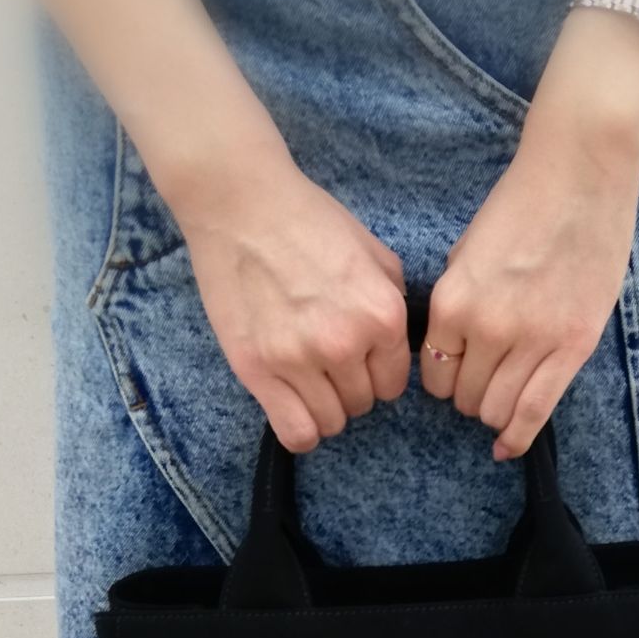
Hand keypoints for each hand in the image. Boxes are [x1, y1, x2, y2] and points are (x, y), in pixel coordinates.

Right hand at [167, 130, 410, 452]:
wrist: (242, 205)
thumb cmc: (309, 221)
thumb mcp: (375, 254)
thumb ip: (393, 303)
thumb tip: (396, 346)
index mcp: (382, 315)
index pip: (395, 383)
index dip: (379, 373)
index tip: (361, 360)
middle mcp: (345, 344)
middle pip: (363, 404)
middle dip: (351, 387)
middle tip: (329, 362)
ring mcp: (298, 360)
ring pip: (331, 422)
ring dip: (325, 407)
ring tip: (309, 381)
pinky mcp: (257, 370)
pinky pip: (295, 432)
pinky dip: (301, 429)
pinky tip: (293, 406)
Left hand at [422, 114, 638, 457]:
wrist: (578, 175)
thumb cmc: (521, 205)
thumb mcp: (466, 253)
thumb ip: (457, 304)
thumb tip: (451, 348)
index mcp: (452, 301)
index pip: (433, 374)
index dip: (442, 379)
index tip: (454, 373)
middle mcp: (487, 327)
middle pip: (463, 398)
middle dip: (467, 396)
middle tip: (481, 381)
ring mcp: (532, 340)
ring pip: (496, 410)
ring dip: (493, 412)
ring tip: (501, 397)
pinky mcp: (573, 346)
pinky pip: (536, 411)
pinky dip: (517, 437)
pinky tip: (507, 448)